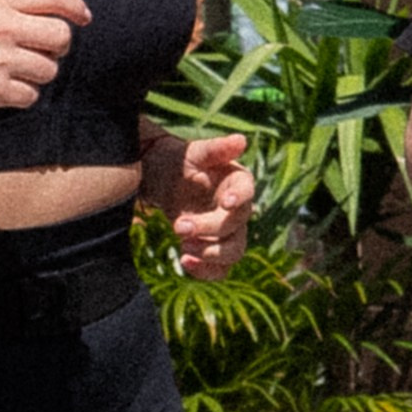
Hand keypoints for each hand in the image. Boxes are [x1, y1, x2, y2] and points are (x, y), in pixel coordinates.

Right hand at [0, 0, 88, 115]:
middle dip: (58, 47)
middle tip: (42, 51)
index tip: (84, 17)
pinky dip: (21, 95)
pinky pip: (31, 95)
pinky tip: (1, 88)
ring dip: (38, 74)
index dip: (75, 6)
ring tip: (13, 71)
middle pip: (61, 36)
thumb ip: (17, 1)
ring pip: (49, 69)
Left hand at [142, 130, 253, 277]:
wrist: (163, 182)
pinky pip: (221, 269)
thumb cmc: (180, 162)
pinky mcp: (215, 249)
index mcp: (238, 182)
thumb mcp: (193, 152)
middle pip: (235, 226)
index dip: (240, 199)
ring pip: (233, 252)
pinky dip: (205, 271)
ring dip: (210, 254)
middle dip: (208, 229)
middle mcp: (238, 209)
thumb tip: (241, 140)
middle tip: (178, 226)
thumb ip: (215, 148)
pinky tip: (184, 262)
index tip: (226, 203)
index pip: (248, 192)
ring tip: (183, 248)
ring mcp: (228, 232)